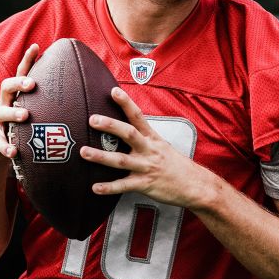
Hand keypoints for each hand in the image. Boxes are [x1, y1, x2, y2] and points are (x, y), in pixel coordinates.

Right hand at [0, 44, 39, 165]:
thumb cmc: (19, 127)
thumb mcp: (30, 112)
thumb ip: (48, 104)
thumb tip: (83, 96)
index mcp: (15, 95)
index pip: (21, 73)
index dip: (27, 60)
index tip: (36, 46)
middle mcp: (3, 103)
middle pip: (6, 86)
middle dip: (18, 83)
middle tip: (32, 84)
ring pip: (1, 112)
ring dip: (13, 113)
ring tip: (25, 115)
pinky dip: (6, 147)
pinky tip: (14, 152)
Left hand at [80, 87, 213, 209]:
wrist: (195, 185)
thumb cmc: (175, 165)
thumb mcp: (161, 146)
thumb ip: (144, 138)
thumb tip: (124, 128)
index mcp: (152, 138)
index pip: (138, 116)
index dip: (126, 103)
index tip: (114, 91)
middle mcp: (149, 150)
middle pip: (129, 134)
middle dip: (110, 126)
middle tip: (92, 119)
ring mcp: (146, 167)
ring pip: (121, 160)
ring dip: (101, 156)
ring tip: (84, 152)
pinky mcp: (145, 184)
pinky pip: (124, 186)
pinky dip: (109, 187)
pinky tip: (95, 187)